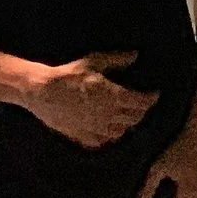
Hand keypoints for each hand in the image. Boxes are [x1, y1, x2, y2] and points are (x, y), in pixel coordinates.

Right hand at [22, 52, 155, 147]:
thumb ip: (117, 59)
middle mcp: (107, 115)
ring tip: (127, 118)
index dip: (151, 98)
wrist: (42, 91)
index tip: (154, 94)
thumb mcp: (94, 61)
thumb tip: (136, 55)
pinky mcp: (80, 135)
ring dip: (126, 125)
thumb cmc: (69, 74)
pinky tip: (108, 131)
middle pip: (134, 119)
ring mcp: (94, 127)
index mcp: (114, 96)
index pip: (141, 102)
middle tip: (142, 105)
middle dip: (141, 112)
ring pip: (119, 132)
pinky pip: (101, 142)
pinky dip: (108, 137)